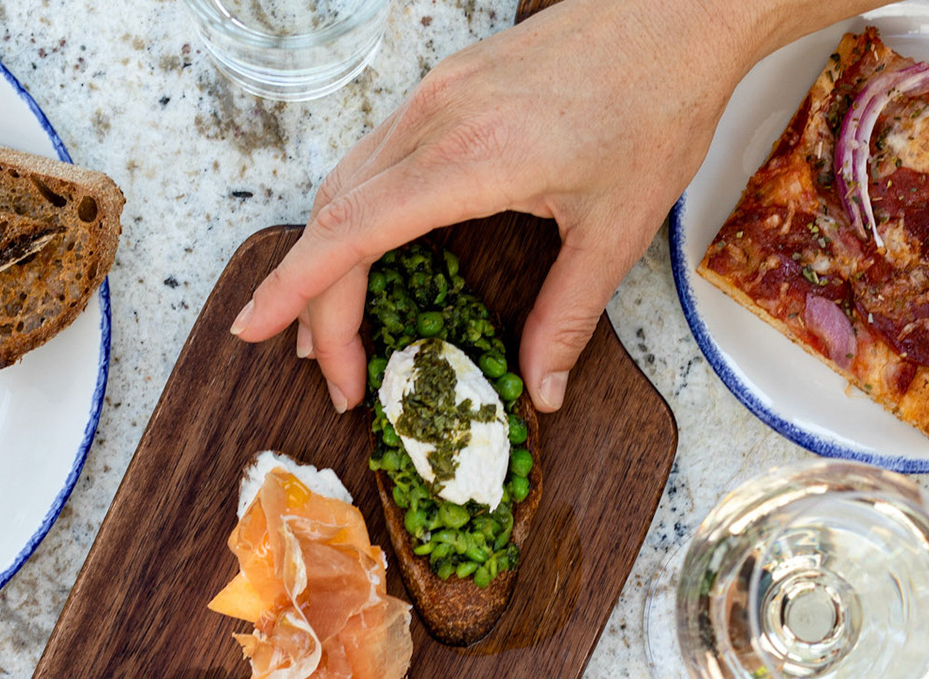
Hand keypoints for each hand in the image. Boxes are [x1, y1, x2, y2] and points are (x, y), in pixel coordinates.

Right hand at [230, 0, 864, 412]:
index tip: (253, 330)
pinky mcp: (442, 89)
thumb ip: (569, 317)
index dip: (296, 289)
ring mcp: (432, 98)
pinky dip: (351, 218)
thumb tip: (543, 392)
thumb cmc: (656, 106)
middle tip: (337, 378)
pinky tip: (365, 257)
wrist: (676, 15)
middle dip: (317, 306)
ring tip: (332, 332)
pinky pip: (371, 160)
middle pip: (334, 219)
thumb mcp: (618, 229)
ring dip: (326, 261)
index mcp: (471, 157)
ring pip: (344, 185)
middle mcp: (434, 121)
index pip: (352, 232)